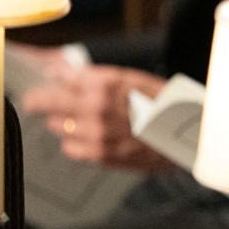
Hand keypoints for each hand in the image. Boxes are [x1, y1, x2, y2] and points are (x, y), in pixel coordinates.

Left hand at [20, 62, 170, 169]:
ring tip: (84, 120)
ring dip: (63, 122)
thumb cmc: (161, 104)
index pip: (57, 78)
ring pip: (56, 127)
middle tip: (44, 102)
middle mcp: (97, 107)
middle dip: (44, 102)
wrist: (186, 136)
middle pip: (46, 103)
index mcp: (105, 82)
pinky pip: (70, 148)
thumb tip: (57, 73)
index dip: (48, 81)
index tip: (42, 84)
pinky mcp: (100, 155)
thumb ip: (92, 76)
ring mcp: (96, 133)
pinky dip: (75, 143)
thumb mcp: (129, 78)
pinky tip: (91, 137)